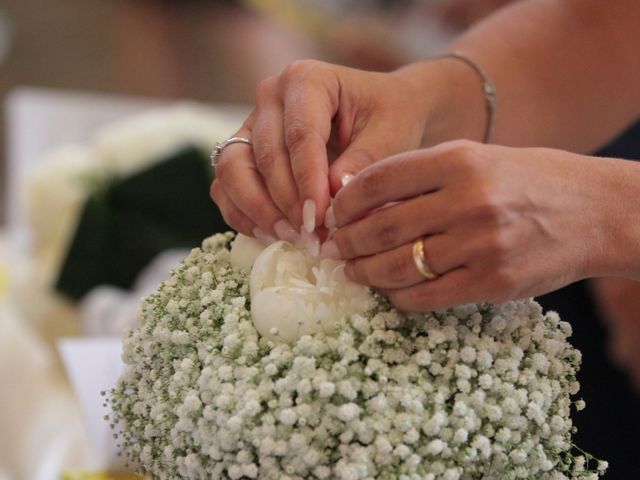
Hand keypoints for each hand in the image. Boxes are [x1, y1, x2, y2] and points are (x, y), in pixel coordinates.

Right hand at [210, 59, 480, 245]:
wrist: (382, 113)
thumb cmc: (390, 118)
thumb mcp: (390, 135)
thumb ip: (362, 163)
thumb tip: (332, 199)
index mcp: (307, 79)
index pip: (300, 135)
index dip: (307, 181)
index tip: (319, 219)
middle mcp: (270, 97)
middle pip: (264, 155)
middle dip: (286, 202)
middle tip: (310, 237)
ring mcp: (251, 125)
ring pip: (232, 170)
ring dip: (257, 210)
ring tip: (291, 238)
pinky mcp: (243, 153)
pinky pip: (227, 187)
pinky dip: (242, 215)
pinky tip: (272, 236)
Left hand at [323, 140, 639, 310]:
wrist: (595, 211)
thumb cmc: (527, 181)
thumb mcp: (476, 159)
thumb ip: (421, 176)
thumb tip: (359, 200)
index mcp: (459, 160)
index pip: (379, 180)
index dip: (345, 201)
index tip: (332, 215)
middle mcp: (469, 200)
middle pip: (382, 227)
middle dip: (346, 242)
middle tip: (333, 249)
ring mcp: (482, 244)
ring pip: (399, 266)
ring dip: (365, 273)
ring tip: (352, 272)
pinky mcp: (493, 282)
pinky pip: (426, 297)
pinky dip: (398, 298)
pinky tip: (389, 291)